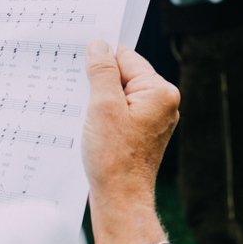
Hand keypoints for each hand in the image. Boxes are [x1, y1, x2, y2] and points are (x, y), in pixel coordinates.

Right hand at [83, 41, 179, 203]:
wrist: (120, 200)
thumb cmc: (114, 157)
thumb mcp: (102, 106)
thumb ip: (101, 71)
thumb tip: (98, 44)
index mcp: (160, 92)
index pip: (127, 57)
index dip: (101, 60)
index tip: (80, 62)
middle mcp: (163, 103)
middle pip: (125, 74)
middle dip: (101, 81)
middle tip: (79, 92)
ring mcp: (154, 119)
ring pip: (121, 93)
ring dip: (101, 99)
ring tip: (87, 114)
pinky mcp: (143, 132)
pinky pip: (122, 110)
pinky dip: (105, 113)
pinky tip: (92, 125)